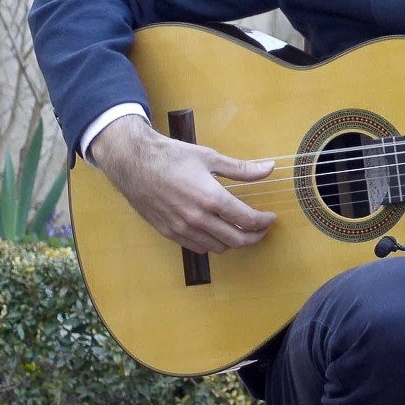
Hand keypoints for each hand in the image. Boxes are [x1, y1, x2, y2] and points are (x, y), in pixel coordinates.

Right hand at [87, 115, 276, 254]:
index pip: (247, 220)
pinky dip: (212, 244)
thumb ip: (242, 169)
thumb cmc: (172, 156)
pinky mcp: (169, 233)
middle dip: (255, 236)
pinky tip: (216, 232)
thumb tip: (269, 168)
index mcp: (211, 198)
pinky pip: (198, 247)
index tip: (270, 218)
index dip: (264, 222)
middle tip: (261, 229)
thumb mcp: (209, 157)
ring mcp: (182, 228)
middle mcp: (198, 218)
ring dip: (233, 242)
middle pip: (236, 240)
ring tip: (240, 230)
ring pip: (218, 247)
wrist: (134, 163)